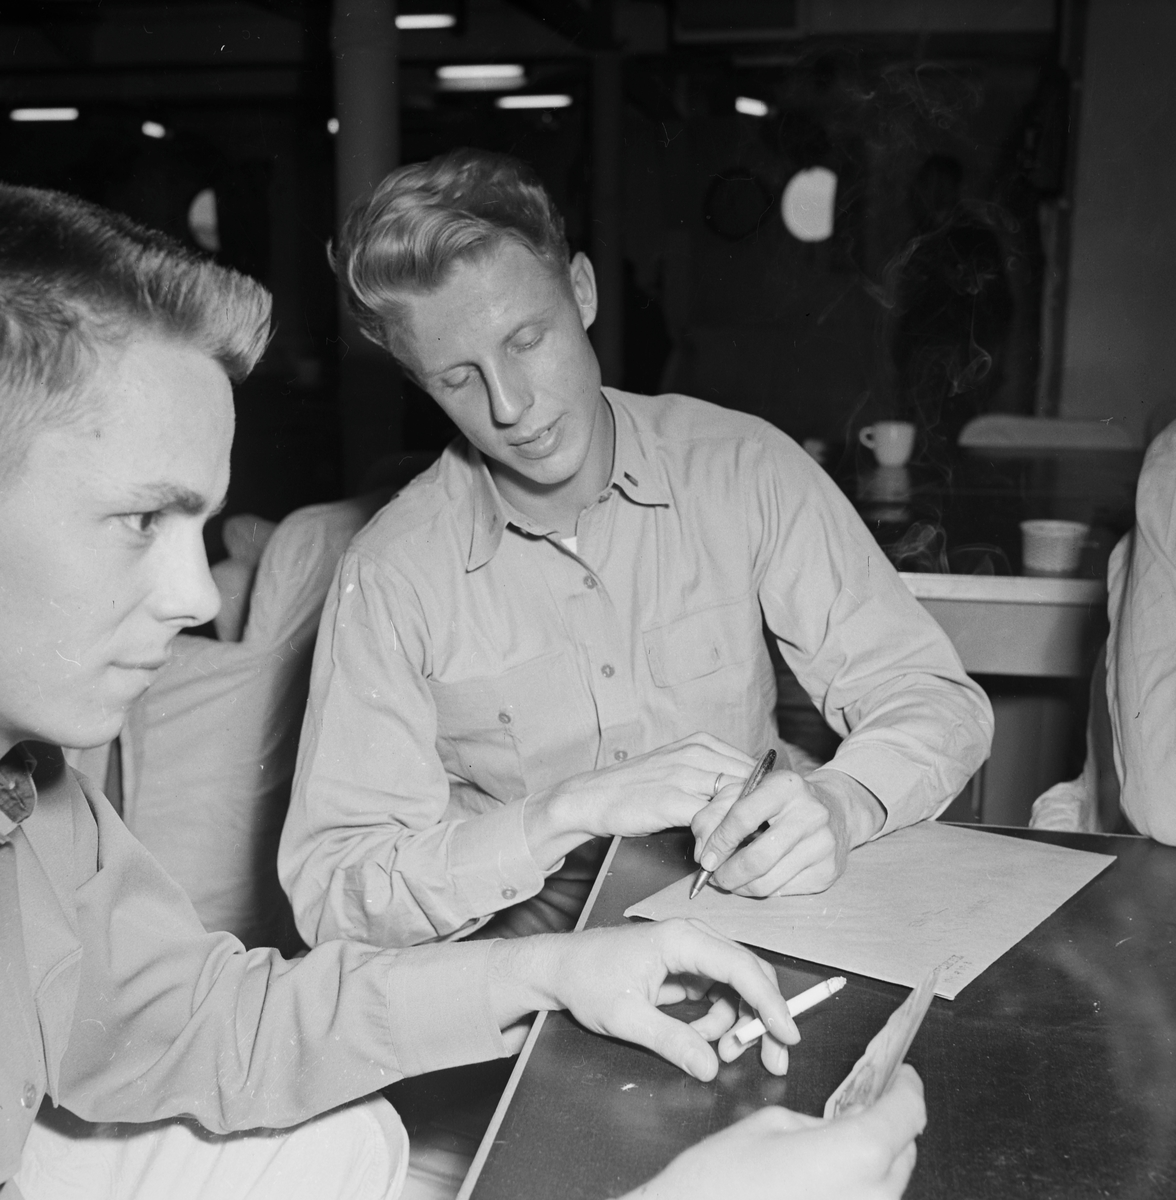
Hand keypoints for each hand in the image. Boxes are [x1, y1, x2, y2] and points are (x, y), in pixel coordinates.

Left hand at [486, 917, 798, 1080]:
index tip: (788, 1035)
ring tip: (718, 1053)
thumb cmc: (587, 981)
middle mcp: (692, 938)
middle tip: (771, 1059)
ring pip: (736, 986)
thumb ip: (671, 1041)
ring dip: (737, 1023)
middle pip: (748, 974)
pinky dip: (719, 1019)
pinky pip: (718, 992)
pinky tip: (699, 1038)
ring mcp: (690, 951)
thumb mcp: (625, 1017)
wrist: (560, 968)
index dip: (770, 1003)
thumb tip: (710, 1067)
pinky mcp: (685, 966)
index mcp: (681, 940)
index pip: (741, 968)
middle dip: (762, 1018)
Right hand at [524, 733, 754, 869]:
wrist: (593, 797)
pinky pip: (711, 820)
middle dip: (756, 814)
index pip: (752, 766)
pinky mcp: (671, 800)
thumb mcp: (678, 767)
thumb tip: (749, 795)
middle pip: (750, 782)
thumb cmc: (637, 786)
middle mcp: (696, 754)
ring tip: (734, 848)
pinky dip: (717, 839)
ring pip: (735, 800)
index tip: (761, 820)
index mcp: (701, 743)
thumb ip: (710, 774)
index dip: (762, 796)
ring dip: (738, 829)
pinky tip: (710, 852)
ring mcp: (684, 775)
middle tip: (754, 840)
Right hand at [626, 1064, 925, 1199]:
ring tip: (842, 1139)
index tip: (901, 1075)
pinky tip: (828, 1173)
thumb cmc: (724, 1178)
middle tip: (866, 1103)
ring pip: (888, 1183)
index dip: (907, 1088)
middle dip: (889, 1123)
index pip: (908, 1113)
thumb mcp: (772, 1123)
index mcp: (858, 1153)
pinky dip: (856, 1185)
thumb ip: (819, 1122)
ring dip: (875, 1158)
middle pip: (905, 1151)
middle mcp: (872, 1195)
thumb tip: (837, 1129)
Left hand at [691, 770, 882, 896]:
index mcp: (785, 785)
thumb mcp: (745, 793)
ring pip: (768, 882)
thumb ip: (714, 814)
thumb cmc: (779, 801)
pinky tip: (758, 878)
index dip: (718, 842)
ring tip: (731, 879)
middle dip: (727, 874)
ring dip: (740, 887)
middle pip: (757, 858)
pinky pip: (783, 892)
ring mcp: (823, 844)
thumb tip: (701, 853)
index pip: (742, 817)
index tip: (705, 858)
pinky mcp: (828, 871)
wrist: (835, 808)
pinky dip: (762, 890)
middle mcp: (810, 813)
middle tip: (714, 877)